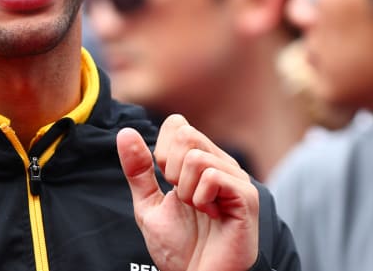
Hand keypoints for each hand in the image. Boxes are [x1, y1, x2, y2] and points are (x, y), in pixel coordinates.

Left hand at [116, 114, 258, 270]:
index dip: (161, 153)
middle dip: (170, 169)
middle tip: (181, 197)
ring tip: (198, 210)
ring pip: (196, 157)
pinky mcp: (247, 197)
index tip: (168, 183)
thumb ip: (138, 169)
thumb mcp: (148, 204)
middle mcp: (222, 165)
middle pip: (185, 133)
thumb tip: (125, 132)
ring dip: (185, 190)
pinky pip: (213, 176)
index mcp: (200, 162)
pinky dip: (200, 198)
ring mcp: (237, 180)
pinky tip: (212, 215)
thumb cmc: (179, 247)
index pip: (177, 124)